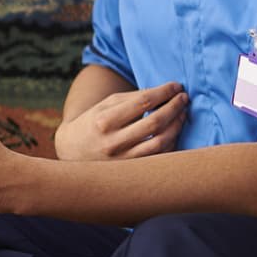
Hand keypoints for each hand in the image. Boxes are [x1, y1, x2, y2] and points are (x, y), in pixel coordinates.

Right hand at [53, 81, 187, 161]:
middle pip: (155, 122)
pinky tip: (174, 131)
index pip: (143, 101)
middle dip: (174, 107)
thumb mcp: (105, 105)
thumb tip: (164, 92)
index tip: (176, 86)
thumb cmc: (94, 123)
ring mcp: (123, 159)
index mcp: (105, 120)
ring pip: (161, 141)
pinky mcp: (131, 170)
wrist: (73, 152)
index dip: (164, 92)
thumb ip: (132, 98)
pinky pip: (159, 156)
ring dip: (177, 125)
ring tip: (182, 114)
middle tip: (184, 98)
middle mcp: (113, 141)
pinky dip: (171, 142)